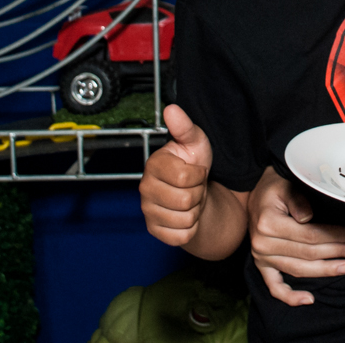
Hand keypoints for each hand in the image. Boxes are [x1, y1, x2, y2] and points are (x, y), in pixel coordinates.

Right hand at [139, 104, 212, 245]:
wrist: (196, 191)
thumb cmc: (194, 164)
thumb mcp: (195, 142)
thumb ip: (185, 127)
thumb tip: (172, 108)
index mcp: (154, 165)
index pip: (186, 177)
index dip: (199, 175)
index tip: (195, 170)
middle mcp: (145, 189)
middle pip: (186, 200)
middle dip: (198, 193)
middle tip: (193, 187)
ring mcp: (148, 211)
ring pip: (185, 219)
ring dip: (195, 210)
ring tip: (190, 199)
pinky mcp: (155, 231)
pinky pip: (181, 236)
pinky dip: (191, 228)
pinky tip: (186, 215)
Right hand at [248, 167, 344, 306]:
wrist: (254, 195)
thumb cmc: (274, 188)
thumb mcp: (286, 186)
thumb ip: (298, 200)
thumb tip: (308, 217)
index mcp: (269, 224)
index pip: (309, 235)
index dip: (334, 236)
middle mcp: (263, 244)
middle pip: (308, 253)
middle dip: (338, 252)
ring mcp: (261, 258)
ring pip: (298, 270)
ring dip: (325, 271)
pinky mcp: (261, 266)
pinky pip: (274, 287)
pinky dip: (290, 296)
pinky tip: (309, 299)